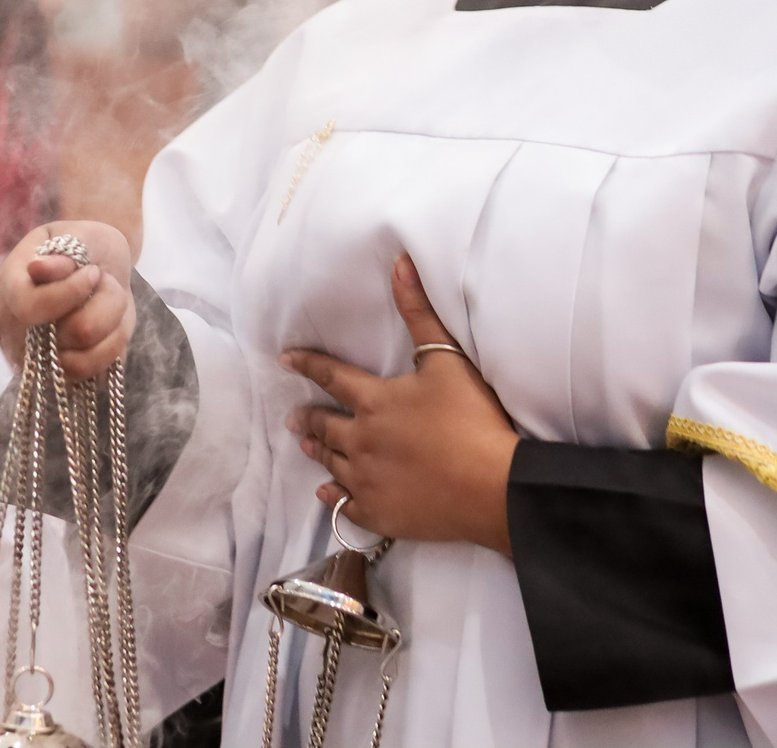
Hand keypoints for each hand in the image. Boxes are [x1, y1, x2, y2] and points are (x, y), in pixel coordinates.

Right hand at [0, 220, 134, 378]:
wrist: (98, 264)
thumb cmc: (86, 247)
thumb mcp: (79, 235)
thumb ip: (64, 251)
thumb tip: (39, 269)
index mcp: (12, 287)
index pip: (32, 307)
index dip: (72, 291)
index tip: (93, 271)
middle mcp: (17, 330)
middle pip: (75, 333)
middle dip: (105, 300)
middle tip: (101, 281)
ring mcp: (37, 358)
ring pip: (87, 359)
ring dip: (113, 322)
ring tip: (108, 300)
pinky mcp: (63, 375)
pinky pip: (95, 375)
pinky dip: (114, 345)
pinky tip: (111, 324)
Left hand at [283, 255, 519, 552]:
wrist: (490, 486)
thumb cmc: (472, 419)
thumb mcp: (447, 359)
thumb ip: (420, 312)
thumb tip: (399, 264)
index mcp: (375, 402)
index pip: (331, 377)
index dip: (308, 365)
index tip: (285, 359)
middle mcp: (362, 441)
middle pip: (325, 427)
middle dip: (307, 419)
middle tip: (293, 418)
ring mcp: (367, 481)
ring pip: (332, 464)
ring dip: (318, 452)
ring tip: (305, 448)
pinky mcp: (379, 513)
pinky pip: (345, 504)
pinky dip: (333, 496)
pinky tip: (327, 493)